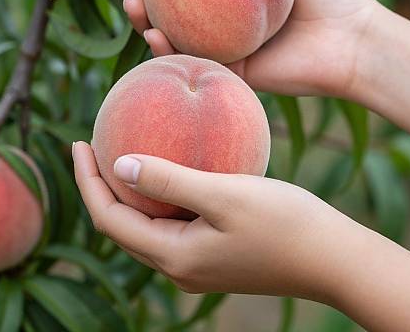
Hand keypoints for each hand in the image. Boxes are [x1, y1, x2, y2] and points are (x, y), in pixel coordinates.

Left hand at [73, 141, 341, 299]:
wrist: (332, 258)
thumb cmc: (283, 222)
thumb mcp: (223, 194)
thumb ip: (168, 181)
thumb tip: (118, 165)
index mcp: (174, 256)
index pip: (109, 218)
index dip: (87, 181)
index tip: (78, 142)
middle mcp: (179, 266)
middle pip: (121, 225)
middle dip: (100, 186)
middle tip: (92, 147)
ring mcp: (197, 262)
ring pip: (145, 224)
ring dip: (128, 191)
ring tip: (120, 155)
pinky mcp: (214, 252)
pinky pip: (171, 222)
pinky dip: (158, 196)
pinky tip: (167, 170)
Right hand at [122, 0, 376, 96]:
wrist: (352, 39)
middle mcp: (225, 16)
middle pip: (173, 2)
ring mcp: (225, 45)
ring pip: (174, 34)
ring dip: (144, 19)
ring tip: (129, 1)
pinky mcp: (231, 72)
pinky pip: (191, 62)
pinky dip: (167, 51)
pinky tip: (152, 35)